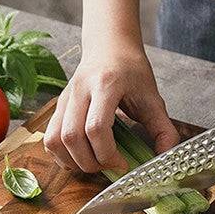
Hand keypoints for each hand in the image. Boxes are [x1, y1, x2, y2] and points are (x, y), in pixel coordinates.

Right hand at [44, 42, 178, 172]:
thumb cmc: (131, 71)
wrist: (109, 47)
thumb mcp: (153, 97)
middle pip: (72, 137)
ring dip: (73, 162)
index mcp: (105, 85)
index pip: (96, 127)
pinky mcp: (58, 107)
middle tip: (109, 166)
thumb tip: (165, 156)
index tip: (123, 164)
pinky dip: (61, 155)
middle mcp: (79, 91)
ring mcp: (64, 99)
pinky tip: (80, 157)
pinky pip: (50, 138)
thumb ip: (163, 128)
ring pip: (55, 139)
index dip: (107, 154)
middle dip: (90, 162)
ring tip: (94, 164)